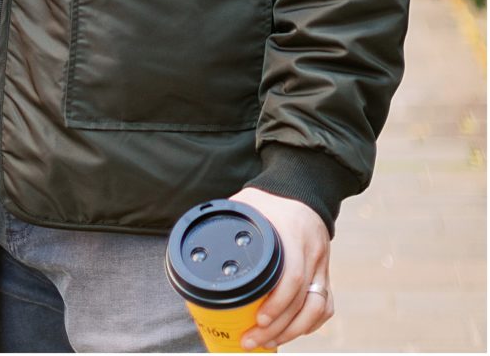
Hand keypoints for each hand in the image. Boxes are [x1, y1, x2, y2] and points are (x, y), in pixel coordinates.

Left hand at [228, 188, 332, 349]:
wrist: (302, 186)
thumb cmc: (269, 196)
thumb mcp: (248, 202)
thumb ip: (229, 220)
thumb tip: (200, 243)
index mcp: (292, 233)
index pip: (292, 275)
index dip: (277, 303)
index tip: (258, 318)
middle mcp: (311, 251)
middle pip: (302, 300)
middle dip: (278, 327)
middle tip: (252, 340)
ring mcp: (322, 263)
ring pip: (318, 307)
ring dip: (294, 331)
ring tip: (269, 341)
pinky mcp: (325, 271)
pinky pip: (326, 305)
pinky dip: (310, 323)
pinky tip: (291, 332)